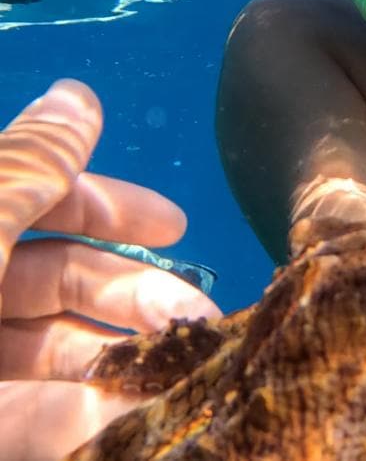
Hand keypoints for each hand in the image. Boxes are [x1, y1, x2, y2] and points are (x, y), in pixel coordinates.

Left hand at [0, 79, 220, 459]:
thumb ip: (23, 168)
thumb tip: (79, 97)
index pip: (31, 198)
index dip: (106, 204)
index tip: (176, 223)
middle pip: (54, 277)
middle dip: (132, 292)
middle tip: (193, 316)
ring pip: (56, 351)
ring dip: (122, 355)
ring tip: (178, 365)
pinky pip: (39, 416)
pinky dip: (86, 413)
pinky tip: (133, 407)